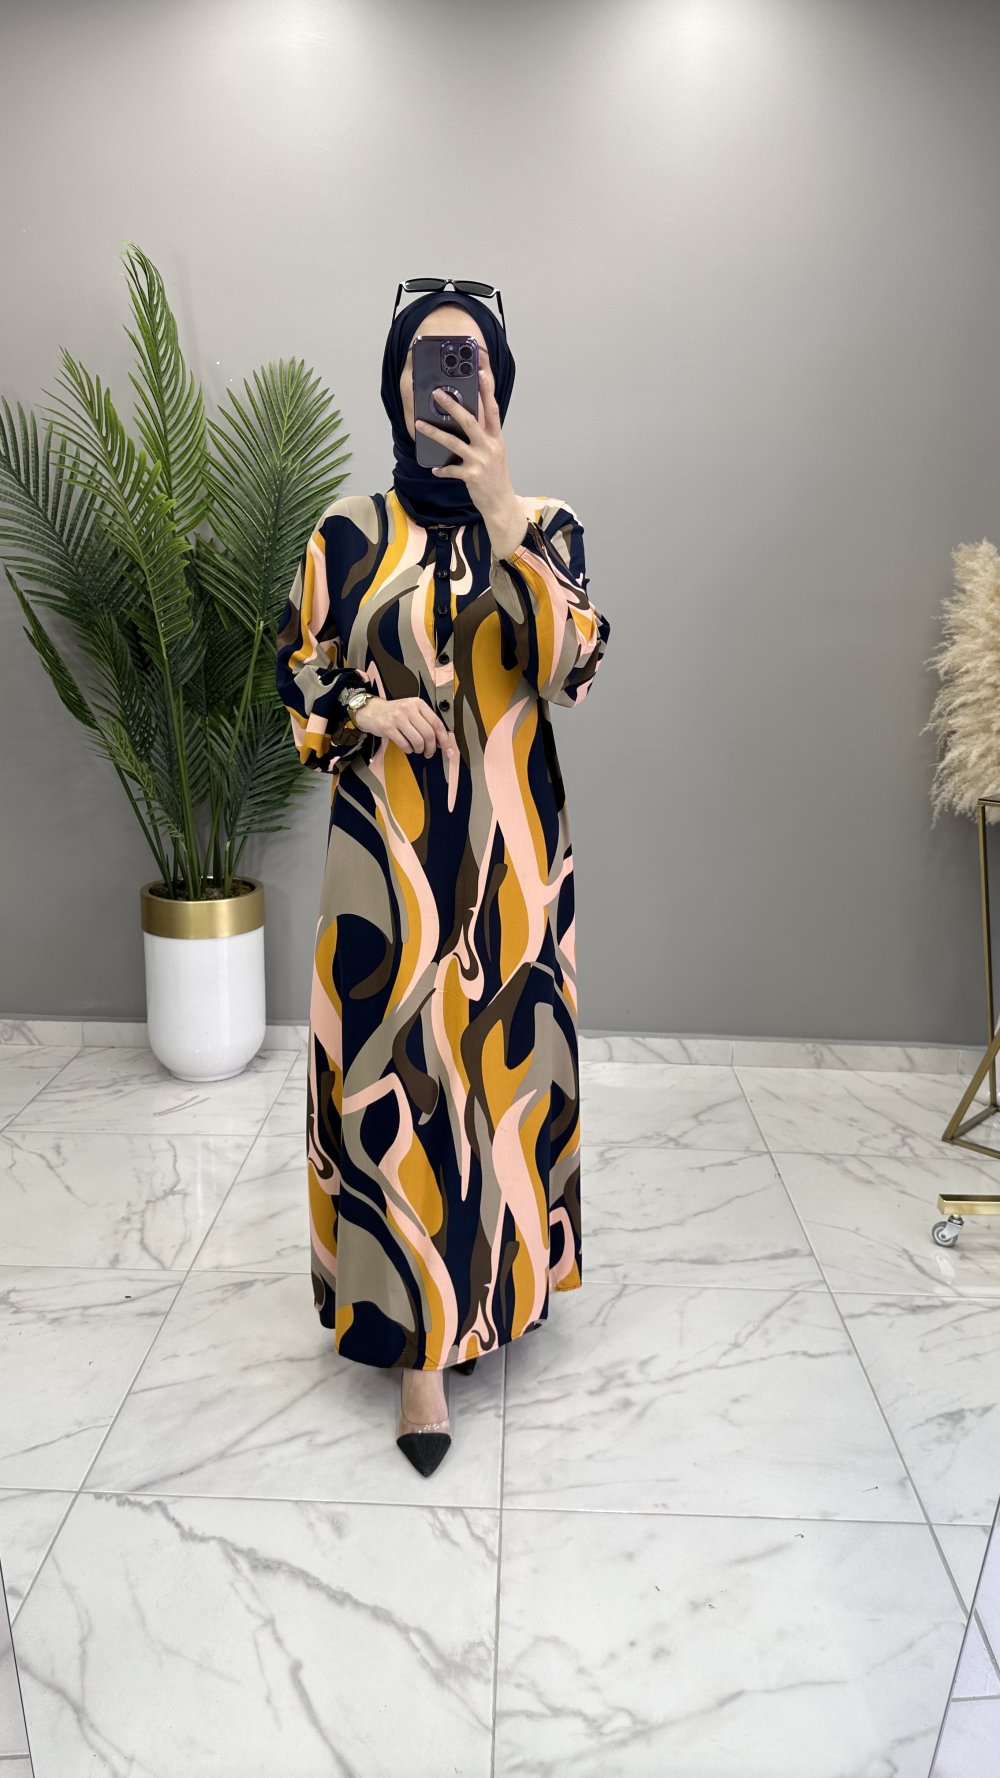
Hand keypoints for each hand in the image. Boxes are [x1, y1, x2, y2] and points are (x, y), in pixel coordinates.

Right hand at [354, 694, 455, 760]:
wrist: (372, 711)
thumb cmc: (395, 713)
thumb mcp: (413, 712)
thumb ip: (427, 723)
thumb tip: (442, 741)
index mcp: (418, 704)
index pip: (437, 723)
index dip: (445, 739)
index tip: (449, 751)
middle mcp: (409, 708)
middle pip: (428, 734)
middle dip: (431, 748)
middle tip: (429, 753)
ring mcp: (398, 718)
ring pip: (418, 741)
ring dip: (419, 750)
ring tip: (416, 749)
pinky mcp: (388, 727)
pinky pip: (404, 744)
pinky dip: (408, 750)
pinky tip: (407, 747)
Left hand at [414, 350, 521, 544]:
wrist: (502, 504)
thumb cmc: (496, 476)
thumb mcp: (495, 452)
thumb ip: (484, 436)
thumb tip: (466, 420)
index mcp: (496, 438)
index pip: (492, 409)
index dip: (487, 390)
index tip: (481, 372)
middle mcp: (489, 446)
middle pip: (470, 420)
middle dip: (452, 405)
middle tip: (437, 393)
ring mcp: (480, 461)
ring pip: (454, 442)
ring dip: (435, 432)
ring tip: (420, 424)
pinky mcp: (471, 476)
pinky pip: (451, 470)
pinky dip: (442, 469)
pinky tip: (434, 469)